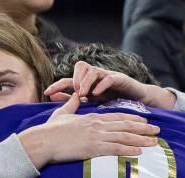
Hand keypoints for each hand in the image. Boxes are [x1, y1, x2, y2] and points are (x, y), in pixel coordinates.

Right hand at [18, 94, 160, 169]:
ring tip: (154, 142)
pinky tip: (139, 151)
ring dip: (141, 140)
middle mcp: (97, 126)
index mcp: (92, 118)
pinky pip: (115, 149)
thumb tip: (74, 96)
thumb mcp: (62, 113)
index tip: (144, 120)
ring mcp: (96, 137)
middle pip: (125, 126)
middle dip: (143, 129)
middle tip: (157, 130)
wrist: (43, 141)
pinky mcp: (93, 148)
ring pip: (124, 137)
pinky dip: (128, 150)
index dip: (133, 119)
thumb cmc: (50, 130)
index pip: (117, 117)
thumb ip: (71, 105)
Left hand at [44, 61, 176, 109]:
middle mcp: (96, 76)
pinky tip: (95, 93)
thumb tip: (53, 99)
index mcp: (87, 82)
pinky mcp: (119, 79)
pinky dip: (100, 85)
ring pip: (92, 70)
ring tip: (81, 93)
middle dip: (72, 79)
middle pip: (80, 67)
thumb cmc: (113, 101)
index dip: (58, 85)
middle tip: (69, 92)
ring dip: (85, 82)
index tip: (47, 93)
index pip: (69, 80)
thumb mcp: (90, 103)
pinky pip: (108, 78)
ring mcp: (107, 75)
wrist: (137, 100)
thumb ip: (72, 101)